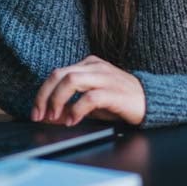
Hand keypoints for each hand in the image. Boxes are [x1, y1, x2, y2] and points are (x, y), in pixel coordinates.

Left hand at [31, 55, 145, 126]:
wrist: (151, 101)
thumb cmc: (120, 101)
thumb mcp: (91, 103)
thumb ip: (70, 106)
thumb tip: (48, 115)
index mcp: (88, 65)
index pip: (56, 73)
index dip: (42, 93)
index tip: (35, 111)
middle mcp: (95, 67)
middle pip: (59, 74)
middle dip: (44, 95)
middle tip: (39, 115)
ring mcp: (105, 77)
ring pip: (71, 80)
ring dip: (58, 100)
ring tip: (55, 117)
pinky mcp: (114, 92)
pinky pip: (90, 97)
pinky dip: (77, 109)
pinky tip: (73, 120)